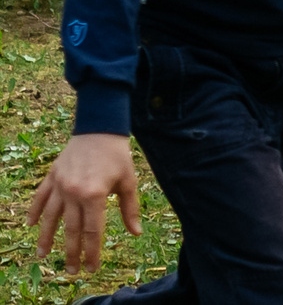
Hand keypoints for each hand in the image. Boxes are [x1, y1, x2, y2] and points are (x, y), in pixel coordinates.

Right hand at [27, 133, 139, 275]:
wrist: (100, 128)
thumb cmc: (118, 155)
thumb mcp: (129, 180)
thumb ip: (130, 208)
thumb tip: (136, 233)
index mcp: (94, 195)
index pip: (93, 231)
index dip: (92, 251)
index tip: (92, 267)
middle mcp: (73, 192)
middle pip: (71, 229)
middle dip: (72, 252)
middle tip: (71, 270)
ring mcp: (60, 185)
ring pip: (50, 217)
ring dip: (46, 237)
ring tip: (44, 255)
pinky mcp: (52, 177)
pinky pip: (40, 197)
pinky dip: (34, 211)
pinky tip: (31, 225)